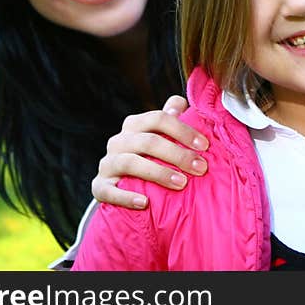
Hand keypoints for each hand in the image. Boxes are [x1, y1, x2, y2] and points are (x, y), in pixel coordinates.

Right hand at [91, 95, 208, 209]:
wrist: (120, 184)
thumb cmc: (149, 156)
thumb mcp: (159, 136)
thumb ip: (170, 118)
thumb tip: (181, 101)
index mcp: (134, 124)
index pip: (159, 118)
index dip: (183, 130)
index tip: (205, 146)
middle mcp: (118, 141)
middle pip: (148, 141)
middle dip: (178, 154)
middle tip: (201, 168)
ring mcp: (107, 164)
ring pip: (131, 163)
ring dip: (158, 173)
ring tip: (181, 183)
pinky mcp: (99, 187)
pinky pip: (109, 191)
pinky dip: (126, 197)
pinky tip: (145, 203)